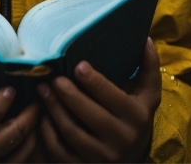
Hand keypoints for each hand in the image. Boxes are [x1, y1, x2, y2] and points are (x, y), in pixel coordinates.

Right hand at [0, 83, 39, 162]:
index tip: (11, 88)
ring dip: (33, 132)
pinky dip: (30, 148)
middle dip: (28, 116)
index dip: (3, 101)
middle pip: (13, 133)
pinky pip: (20, 162)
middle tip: (37, 100)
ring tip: (39, 115)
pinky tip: (33, 135)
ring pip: (22, 150)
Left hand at [37, 37, 160, 162]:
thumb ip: (149, 69)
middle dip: (68, 94)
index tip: (78, 65)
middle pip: (89, 115)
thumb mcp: (147, 97)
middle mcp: (121, 140)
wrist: (132, 161)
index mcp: (137, 117)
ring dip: (54, 109)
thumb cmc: (135, 119)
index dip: (95, 82)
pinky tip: (42, 115)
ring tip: (43, 89)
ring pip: (72, 133)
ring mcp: (102, 158)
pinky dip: (47, 133)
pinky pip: (60, 152)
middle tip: (54, 78)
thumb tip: (146, 38)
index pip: (113, 97)